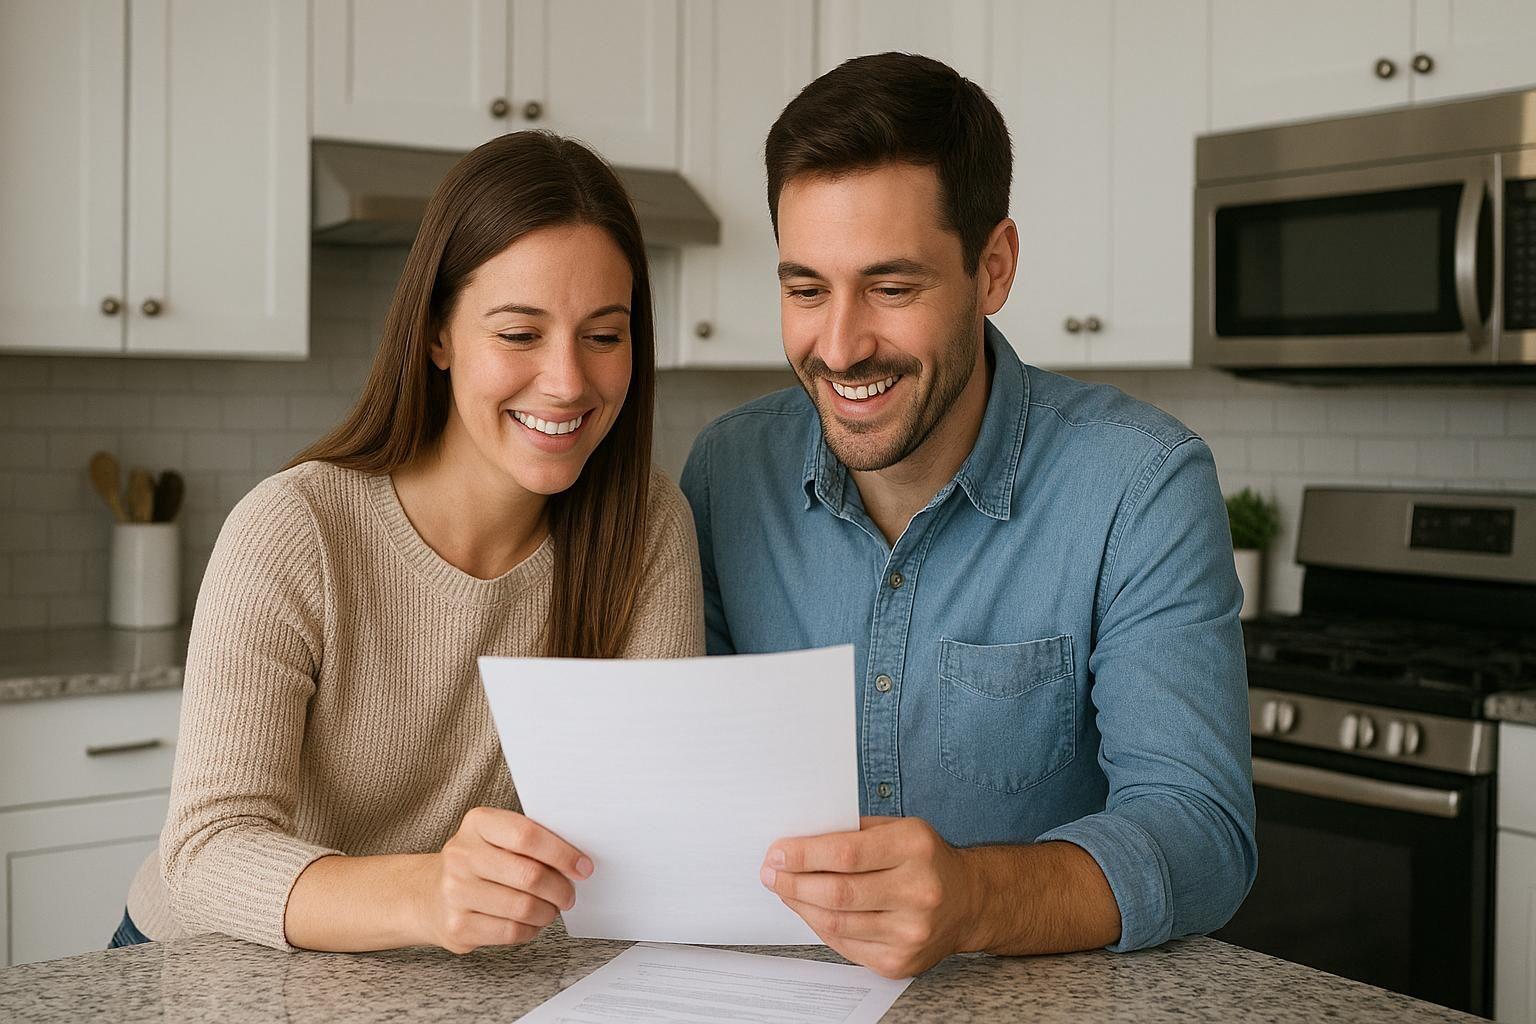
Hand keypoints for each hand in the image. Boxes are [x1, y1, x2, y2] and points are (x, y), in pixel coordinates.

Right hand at [417, 806, 591, 954]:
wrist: (428, 894)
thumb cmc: (479, 862)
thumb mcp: (497, 837)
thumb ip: (532, 841)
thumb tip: (577, 861)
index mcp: (477, 823)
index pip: (527, 835)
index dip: (562, 853)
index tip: (583, 867)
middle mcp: (461, 855)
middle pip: (529, 875)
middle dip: (560, 888)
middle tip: (568, 894)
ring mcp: (455, 892)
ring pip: (523, 908)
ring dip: (547, 912)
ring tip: (550, 909)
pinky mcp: (457, 926)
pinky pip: (510, 932)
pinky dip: (530, 930)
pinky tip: (530, 922)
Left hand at [760, 816, 980, 978]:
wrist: (969, 902)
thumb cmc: (925, 860)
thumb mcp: (899, 829)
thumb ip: (854, 833)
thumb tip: (799, 841)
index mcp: (915, 848)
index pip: (846, 853)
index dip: (804, 855)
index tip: (777, 853)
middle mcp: (918, 892)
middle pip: (838, 892)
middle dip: (794, 882)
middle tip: (771, 873)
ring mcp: (910, 932)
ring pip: (837, 923)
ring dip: (801, 905)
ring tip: (784, 889)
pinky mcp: (900, 962)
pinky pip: (845, 945)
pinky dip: (820, 926)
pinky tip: (809, 910)